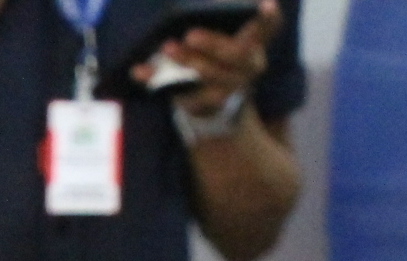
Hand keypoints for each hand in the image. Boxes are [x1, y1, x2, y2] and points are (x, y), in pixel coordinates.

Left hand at [140, 0, 280, 116]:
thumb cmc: (215, 56)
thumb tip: (192, 17)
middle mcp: (250, 65)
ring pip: (210, 75)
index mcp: (256, 42)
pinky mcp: (203, 103)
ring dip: (187, 61)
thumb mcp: (223, 38)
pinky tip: (138, 71)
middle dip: (212, 44)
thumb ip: (217, 20)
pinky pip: (179, 92)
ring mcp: (229, 87)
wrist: (214, 102)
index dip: (268, 18)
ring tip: (167, 47)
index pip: (269, 27)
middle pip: (236, 54)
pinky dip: (155, 80)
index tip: (266, 4)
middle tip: (190, 34)